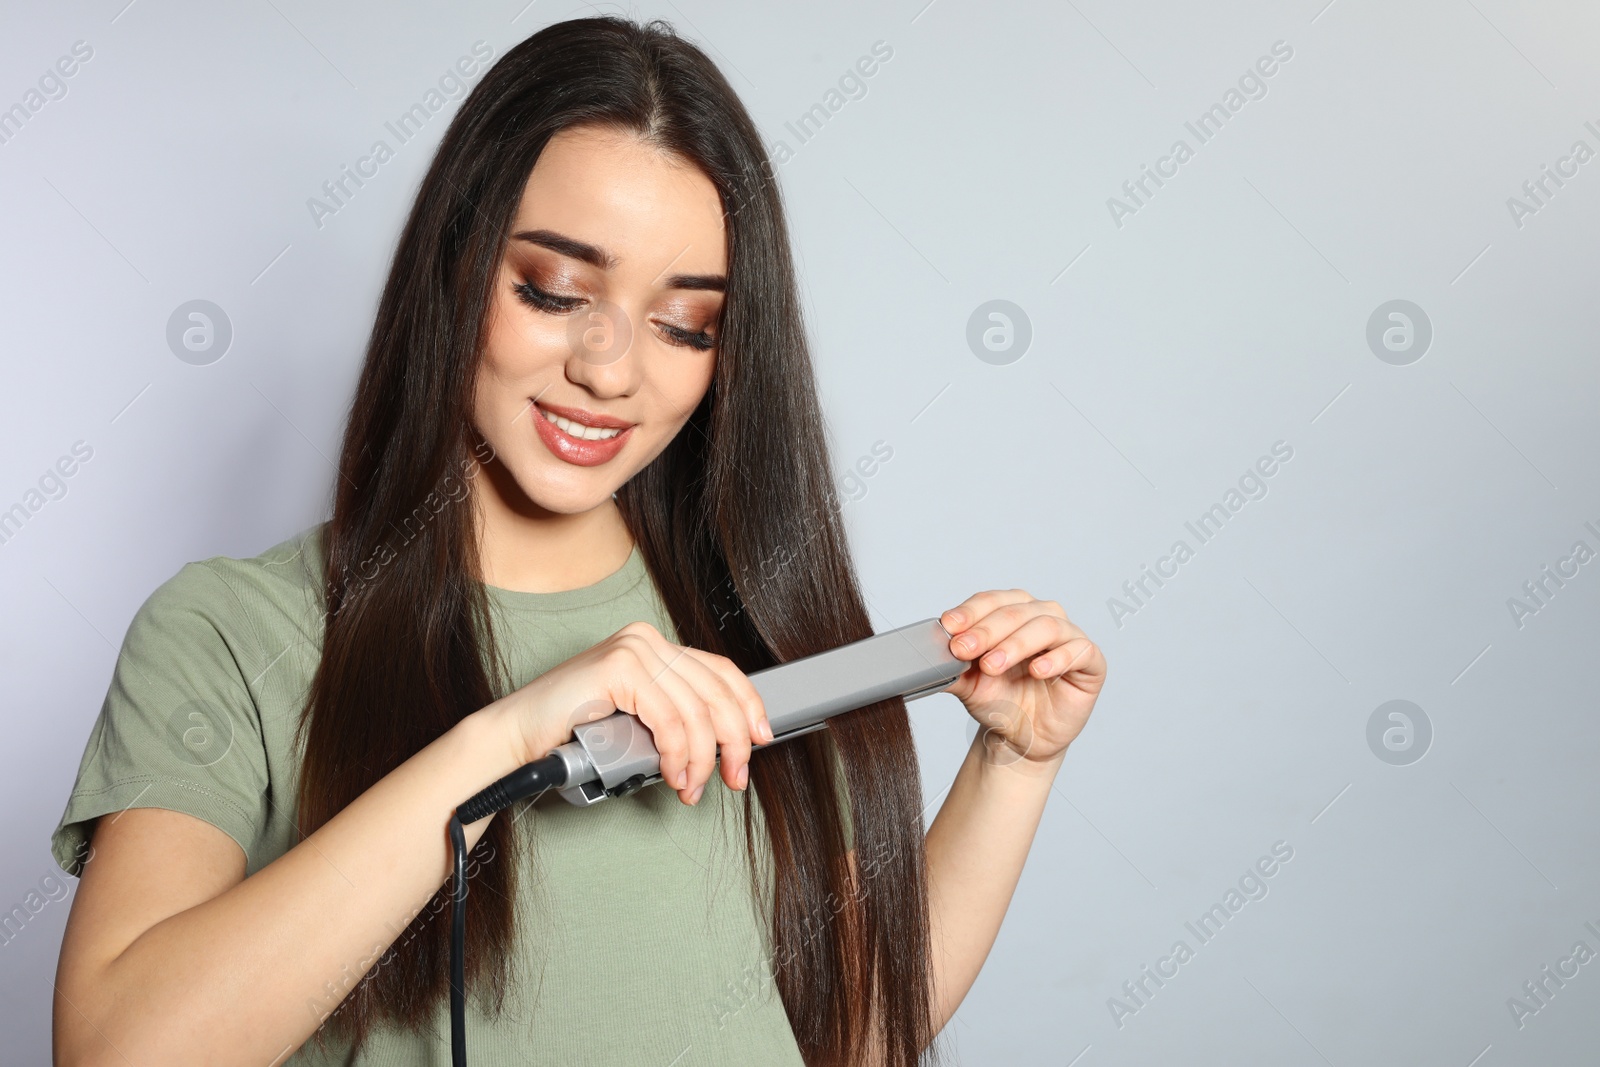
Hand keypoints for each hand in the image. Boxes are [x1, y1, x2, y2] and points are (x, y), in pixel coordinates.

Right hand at [490, 621, 772, 803]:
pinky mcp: (619, 668)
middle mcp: (646, 640)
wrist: (518, 737)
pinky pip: (668, 721)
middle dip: (733, 742)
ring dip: (700, 760)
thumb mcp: (638, 720)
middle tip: (734, 777)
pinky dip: (677, 755)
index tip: (761, 739)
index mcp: (654, 646)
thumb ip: (674, 717)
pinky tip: (674, 775)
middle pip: (715, 692)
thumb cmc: (573, 733)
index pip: (720, 671)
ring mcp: (633, 650)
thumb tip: (726, 743)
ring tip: (691, 787)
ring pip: (695, 713)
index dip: (748, 706)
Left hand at [940, 590, 1105, 765]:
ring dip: (1015, 644)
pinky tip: (1037, 671)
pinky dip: (1057, 658)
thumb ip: (949, 665)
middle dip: (987, 630)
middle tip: (964, 649)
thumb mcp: (967, 683)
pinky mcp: (1090, 661)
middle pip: (1016, 611)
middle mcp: (1042, 616)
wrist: (1020, 737)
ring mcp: (1069, 637)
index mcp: (1012, 611)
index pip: (991, 601)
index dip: (970, 612)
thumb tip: (926, 652)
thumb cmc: (999, 700)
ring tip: (992, 665)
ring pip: (1046, 625)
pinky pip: (1080, 650)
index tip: (949, 628)